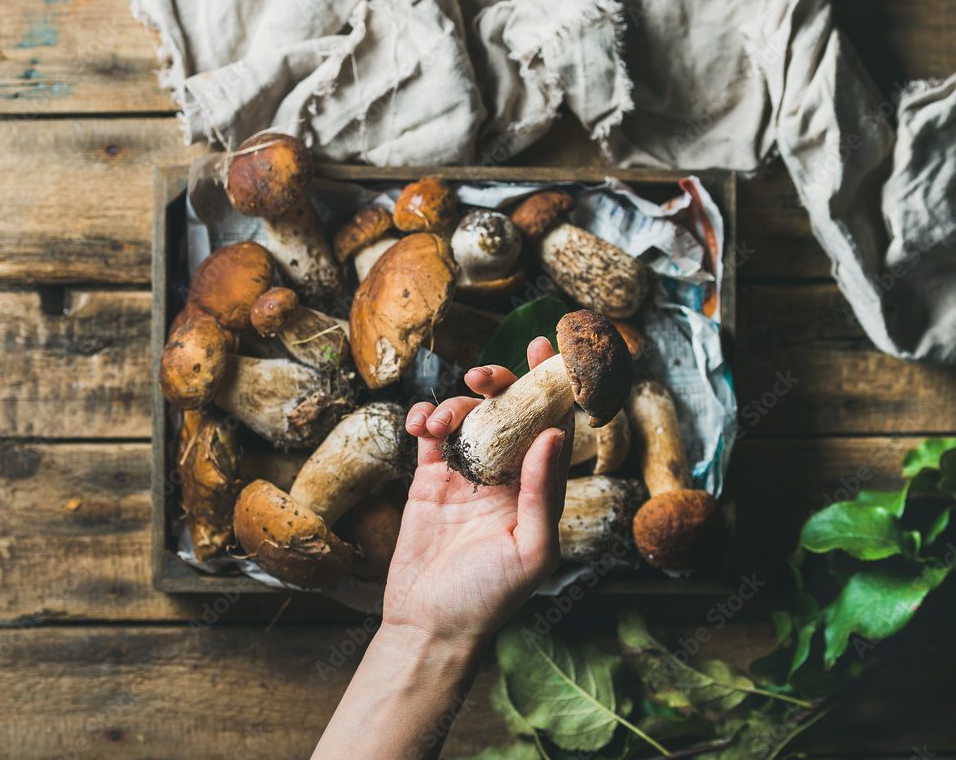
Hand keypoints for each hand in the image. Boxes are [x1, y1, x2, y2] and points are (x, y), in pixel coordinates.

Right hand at [382, 337, 574, 648]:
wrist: (429, 624)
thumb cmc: (489, 597)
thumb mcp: (531, 550)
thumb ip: (543, 492)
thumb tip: (555, 435)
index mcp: (536, 486)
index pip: (551, 425)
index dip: (551, 386)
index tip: (546, 350)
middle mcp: (505, 474)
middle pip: (507, 411)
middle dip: (498, 383)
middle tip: (482, 376)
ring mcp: (465, 473)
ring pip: (466, 416)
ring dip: (453, 406)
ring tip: (438, 426)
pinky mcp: (429, 479)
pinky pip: (431, 434)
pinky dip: (425, 418)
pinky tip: (419, 425)